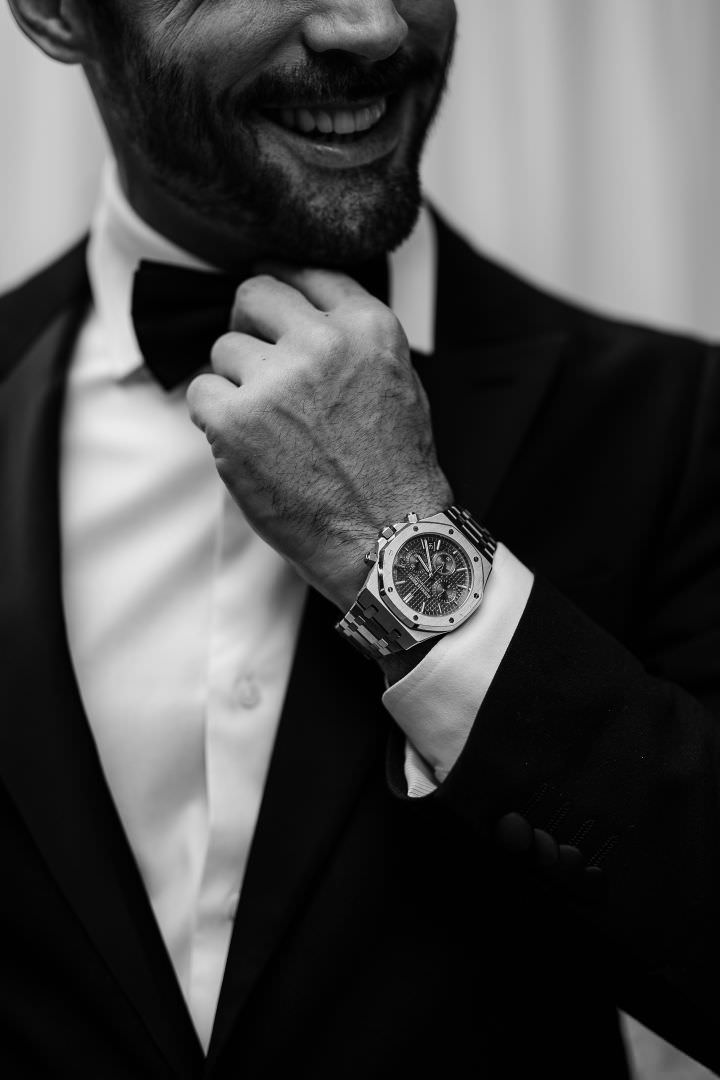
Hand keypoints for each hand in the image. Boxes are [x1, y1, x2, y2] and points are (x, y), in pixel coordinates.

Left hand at [187, 265, 452, 610]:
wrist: (389, 538)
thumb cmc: (394, 470)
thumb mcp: (398, 380)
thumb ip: (353, 339)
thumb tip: (302, 309)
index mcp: (368, 327)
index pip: (308, 273)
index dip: (281, 283)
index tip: (266, 301)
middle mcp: (322, 343)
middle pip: (254, 295)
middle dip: (248, 323)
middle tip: (253, 360)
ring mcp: (276, 380)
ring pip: (223, 349)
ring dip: (236, 383)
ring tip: (269, 427)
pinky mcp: (236, 421)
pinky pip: (200, 392)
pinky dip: (213, 417)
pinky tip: (244, 443)